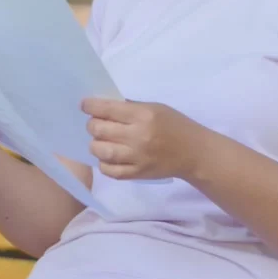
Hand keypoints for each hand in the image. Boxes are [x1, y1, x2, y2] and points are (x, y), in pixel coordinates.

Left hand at [82, 98, 204, 180]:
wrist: (193, 153)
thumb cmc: (175, 125)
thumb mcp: (155, 108)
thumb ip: (130, 108)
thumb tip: (103, 108)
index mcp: (143, 115)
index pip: (107, 109)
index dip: (90, 106)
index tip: (84, 105)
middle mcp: (138, 136)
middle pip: (100, 130)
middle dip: (92, 125)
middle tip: (95, 124)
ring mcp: (137, 157)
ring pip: (101, 151)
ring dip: (95, 145)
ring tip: (100, 141)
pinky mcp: (137, 173)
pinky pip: (111, 171)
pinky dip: (104, 164)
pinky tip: (108, 157)